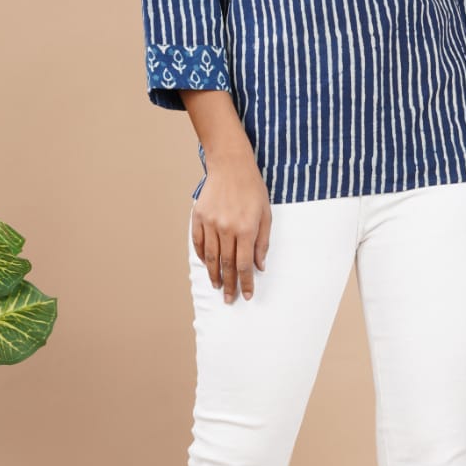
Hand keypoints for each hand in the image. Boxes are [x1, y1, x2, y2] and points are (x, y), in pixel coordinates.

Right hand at [191, 162, 271, 302]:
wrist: (231, 165)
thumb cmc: (252, 189)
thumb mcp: (266, 214)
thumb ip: (263, 242)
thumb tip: (259, 266)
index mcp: (246, 229)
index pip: (244, 264)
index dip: (246, 282)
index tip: (246, 295)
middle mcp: (227, 228)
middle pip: (226, 265)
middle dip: (229, 285)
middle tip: (229, 299)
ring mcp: (210, 222)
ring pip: (211, 257)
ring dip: (214, 275)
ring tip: (217, 286)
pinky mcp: (199, 217)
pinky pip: (198, 242)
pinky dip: (202, 256)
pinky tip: (207, 265)